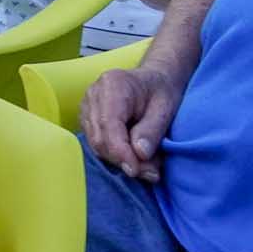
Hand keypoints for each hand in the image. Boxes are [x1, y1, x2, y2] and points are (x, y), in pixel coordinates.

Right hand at [79, 59, 184, 181]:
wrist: (153, 80)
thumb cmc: (161, 91)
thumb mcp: (165, 108)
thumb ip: (152, 131)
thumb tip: (139, 155)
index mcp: (113, 85)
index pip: (109, 124)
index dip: (120, 151)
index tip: (136, 170)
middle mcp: (94, 94)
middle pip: (99, 137)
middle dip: (122, 159)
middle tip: (150, 171)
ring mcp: (87, 106)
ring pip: (95, 144)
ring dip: (120, 160)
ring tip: (147, 164)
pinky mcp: (87, 118)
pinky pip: (95, 144)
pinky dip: (114, 155)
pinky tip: (133, 155)